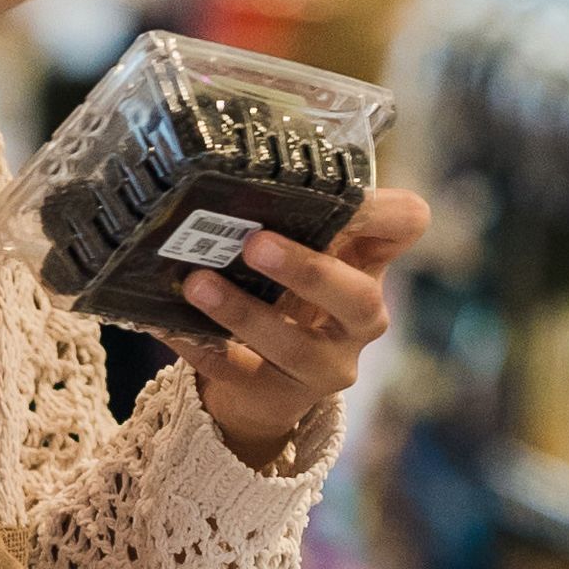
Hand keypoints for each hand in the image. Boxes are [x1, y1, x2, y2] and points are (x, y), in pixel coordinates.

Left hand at [168, 188, 432, 468]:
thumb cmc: (285, 297)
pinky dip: (195, 345)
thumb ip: (292, 220)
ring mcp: (324, 365)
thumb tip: (230, 171)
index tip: (345, 197)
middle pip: (358, 298)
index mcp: (368, 266)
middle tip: (254, 243)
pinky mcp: (279, 397)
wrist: (264, 385)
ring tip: (196, 283)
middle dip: (307, 271)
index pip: (405, 228)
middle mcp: (360, 319)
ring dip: (242, 312)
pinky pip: (235, 372)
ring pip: (295, 346)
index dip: (386, 211)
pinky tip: (163, 321)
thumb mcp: (302, 254)